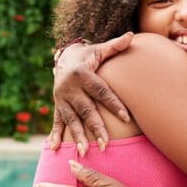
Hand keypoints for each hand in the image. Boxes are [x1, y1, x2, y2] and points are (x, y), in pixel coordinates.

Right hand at [50, 32, 133, 153]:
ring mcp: (61, 98)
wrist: (64, 57)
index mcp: (82, 74)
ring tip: (85, 151)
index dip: (113, 104)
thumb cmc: (89, 56)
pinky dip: (55, 136)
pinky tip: (54, 149)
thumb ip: (116, 46)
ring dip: (78, 136)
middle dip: (96, 127)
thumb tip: (132, 35)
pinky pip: (56, 122)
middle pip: (86, 110)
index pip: (101, 91)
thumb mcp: (100, 49)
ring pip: (71, 120)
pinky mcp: (57, 105)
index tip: (126, 117)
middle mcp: (70, 87)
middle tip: (106, 144)